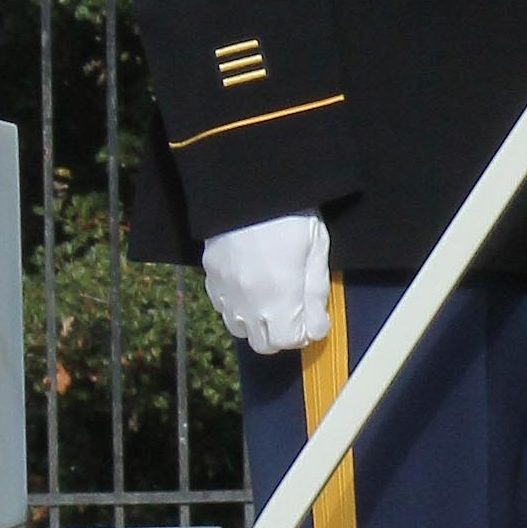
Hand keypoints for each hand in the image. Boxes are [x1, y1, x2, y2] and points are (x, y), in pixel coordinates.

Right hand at [203, 213, 332, 353]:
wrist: (249, 183)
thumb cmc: (290, 213)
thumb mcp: (316, 249)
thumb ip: (315, 293)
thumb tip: (316, 326)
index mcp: (278, 295)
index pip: (290, 341)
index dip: (307, 333)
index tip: (315, 318)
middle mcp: (248, 301)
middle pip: (263, 344)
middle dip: (282, 334)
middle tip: (295, 311)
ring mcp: (225, 290)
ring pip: (240, 329)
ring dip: (258, 323)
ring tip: (272, 297)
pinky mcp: (210, 276)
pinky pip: (224, 306)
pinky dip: (238, 305)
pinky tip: (251, 283)